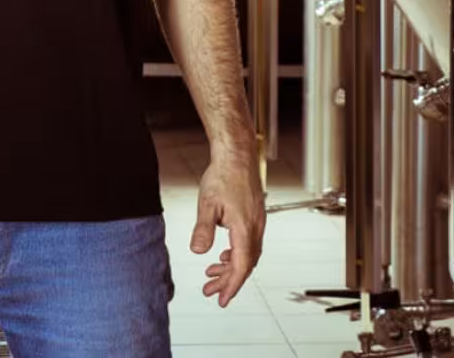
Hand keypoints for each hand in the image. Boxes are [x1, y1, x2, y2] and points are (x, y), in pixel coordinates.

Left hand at [192, 146, 265, 306]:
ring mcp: (256, 222)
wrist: (237, 155)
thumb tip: (198, 251)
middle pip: (245, 263)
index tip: (222, 298)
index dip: (232, 284)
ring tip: (211, 275)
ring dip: (230, 268)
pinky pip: (248, 243)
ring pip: (247, 254)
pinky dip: (235, 254)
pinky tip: (222, 256)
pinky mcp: (254, 216)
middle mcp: (255, 227)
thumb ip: (203, 229)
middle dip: (228, 281)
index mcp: (245, 227)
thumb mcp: (207, 204)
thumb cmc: (223, 175)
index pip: (241, 265)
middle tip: (211, 292)